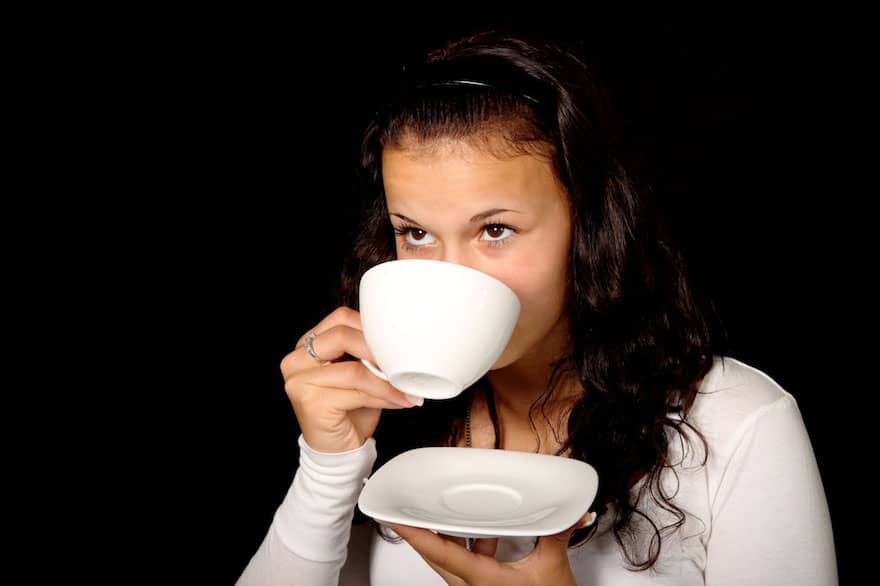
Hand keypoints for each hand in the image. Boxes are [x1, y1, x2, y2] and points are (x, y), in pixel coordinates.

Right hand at [281, 306, 418, 452]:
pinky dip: (384, 396)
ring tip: (405, 388)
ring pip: (354, 369)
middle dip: (377, 350)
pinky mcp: (310, 402)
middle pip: (342, 336)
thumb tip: (400, 344)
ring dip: (386, 381)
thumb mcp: (358, 372)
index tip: (394, 343)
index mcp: (306, 345)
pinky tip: (398, 401)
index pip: (341, 318)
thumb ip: (367, 353)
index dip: (371, 328)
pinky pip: (357, 392)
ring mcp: (299, 381)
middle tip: (402, 363)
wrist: (338, 450)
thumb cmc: (349, 409)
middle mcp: (296, 360)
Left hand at [387, 511, 596, 584]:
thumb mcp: (551, 568)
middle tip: (412, 508)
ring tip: (448, 515)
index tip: (395, 516)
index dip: (413, 533)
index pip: (437, 551)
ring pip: (448, 561)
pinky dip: (469, 547)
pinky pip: (465, 566)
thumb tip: (570, 513)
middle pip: (434, 556)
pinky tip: (484, 535)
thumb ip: (557, 534)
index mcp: (481, 579)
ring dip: (448, 539)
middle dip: (422, 532)